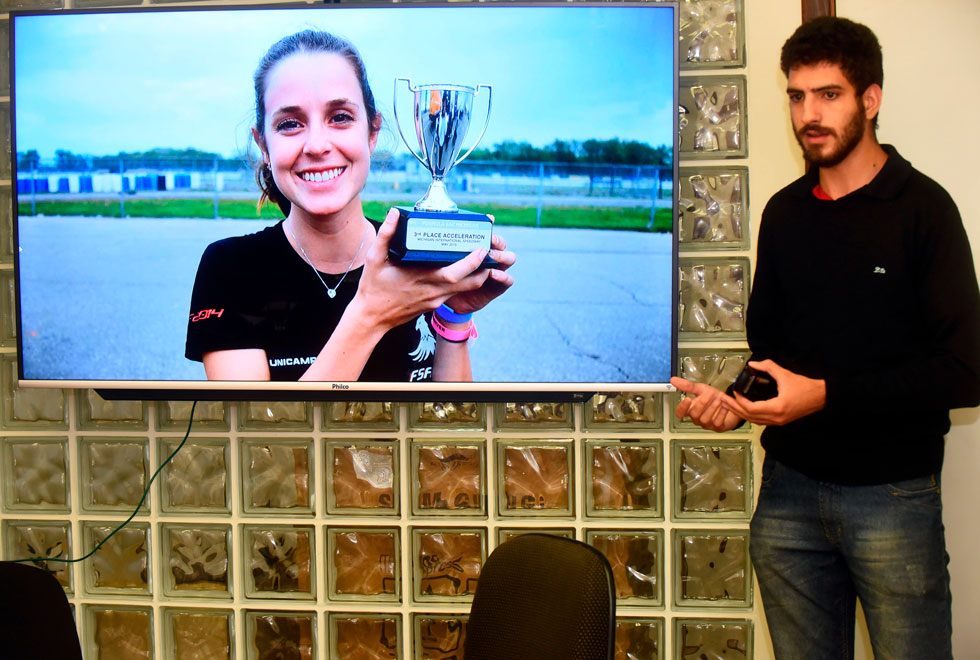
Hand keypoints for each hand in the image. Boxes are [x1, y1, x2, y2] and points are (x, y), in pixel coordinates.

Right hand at [352, 209, 498, 330]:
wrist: (371, 318)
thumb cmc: (373, 288)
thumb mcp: (374, 259)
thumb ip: (385, 235)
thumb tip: (394, 213)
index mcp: (421, 279)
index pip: (454, 273)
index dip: (472, 262)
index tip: (481, 248)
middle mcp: (433, 292)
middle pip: (469, 283)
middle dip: (483, 268)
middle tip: (489, 250)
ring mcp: (435, 301)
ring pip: (465, 289)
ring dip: (477, 275)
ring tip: (482, 258)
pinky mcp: (434, 305)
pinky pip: (456, 293)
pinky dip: (465, 282)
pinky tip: (464, 269)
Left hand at [444, 227, 515, 314]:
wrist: (446, 300)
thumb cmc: (441, 276)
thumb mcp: (439, 261)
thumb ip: (440, 248)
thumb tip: (432, 227)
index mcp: (477, 247)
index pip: (488, 232)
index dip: (489, 225)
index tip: (486, 221)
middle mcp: (490, 256)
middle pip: (501, 243)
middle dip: (497, 240)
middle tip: (487, 241)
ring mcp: (497, 270)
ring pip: (509, 258)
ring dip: (502, 256)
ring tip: (491, 256)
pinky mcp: (498, 286)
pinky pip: (508, 280)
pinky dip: (502, 276)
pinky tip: (492, 274)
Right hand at [669, 376, 743, 431]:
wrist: (728, 403)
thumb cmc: (712, 397)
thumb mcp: (700, 389)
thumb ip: (688, 386)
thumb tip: (674, 380)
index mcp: (690, 409)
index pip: (680, 412)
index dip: (682, 407)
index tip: (687, 399)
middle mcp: (696, 418)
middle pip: (694, 414)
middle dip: (702, 402)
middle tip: (710, 393)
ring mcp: (706, 424)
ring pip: (705, 419)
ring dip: (712, 407)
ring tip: (719, 399)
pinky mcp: (716, 427)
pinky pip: (717, 422)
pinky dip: (721, 413)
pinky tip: (724, 407)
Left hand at [723, 359, 825, 425]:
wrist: (822, 397)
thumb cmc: (805, 386)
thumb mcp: (785, 374)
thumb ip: (767, 367)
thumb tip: (752, 364)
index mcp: (777, 408)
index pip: (751, 409)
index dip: (739, 402)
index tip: (733, 392)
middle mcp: (776, 419)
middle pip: (749, 417)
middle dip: (734, 408)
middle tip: (722, 400)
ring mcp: (778, 422)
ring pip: (754, 421)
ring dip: (740, 413)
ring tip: (729, 404)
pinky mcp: (780, 422)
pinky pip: (760, 421)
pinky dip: (750, 416)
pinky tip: (743, 409)